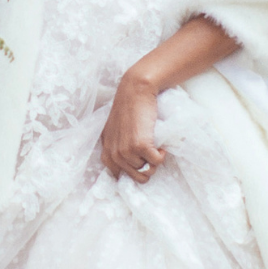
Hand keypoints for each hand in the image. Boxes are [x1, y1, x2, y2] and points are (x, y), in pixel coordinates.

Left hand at [99, 69, 165, 183]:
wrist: (135, 92)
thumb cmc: (128, 109)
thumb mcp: (114, 131)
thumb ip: (115, 148)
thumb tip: (127, 169)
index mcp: (106, 152)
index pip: (118, 176)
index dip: (133, 171)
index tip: (140, 161)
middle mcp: (114, 154)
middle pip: (136, 177)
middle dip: (146, 167)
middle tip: (150, 152)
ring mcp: (126, 151)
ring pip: (147, 171)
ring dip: (154, 160)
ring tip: (154, 145)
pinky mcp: (140, 146)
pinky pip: (156, 161)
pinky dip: (161, 155)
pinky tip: (159, 144)